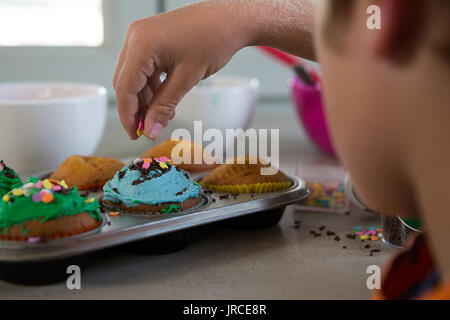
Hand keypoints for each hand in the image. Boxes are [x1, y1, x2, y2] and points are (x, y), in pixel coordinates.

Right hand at [113, 1, 250, 139]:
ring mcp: (141, 36)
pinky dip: (150, 86)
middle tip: (148, 128)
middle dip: (136, 108)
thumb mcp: (187, 79)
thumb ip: (164, 106)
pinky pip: (142, 67)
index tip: (134, 134)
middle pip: (124, 82)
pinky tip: (163, 100)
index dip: (128, 115)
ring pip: (132, 76)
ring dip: (144, 98)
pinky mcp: (149, 38)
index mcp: (142, 45)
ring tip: (161, 116)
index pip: (124, 87)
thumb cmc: (213, 41)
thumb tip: (150, 130)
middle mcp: (135, 37)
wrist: (229, 19)